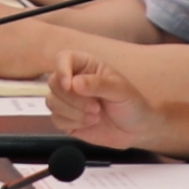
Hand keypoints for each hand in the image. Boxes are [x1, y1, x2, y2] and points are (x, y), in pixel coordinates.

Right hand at [42, 52, 158, 150]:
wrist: (137, 130)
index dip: (62, 69)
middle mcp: (74, 80)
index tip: (69, 85)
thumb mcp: (121, 91)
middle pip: (53, 82)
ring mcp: (68, 101)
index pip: (63, 58)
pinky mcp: (66, 119)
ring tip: (96, 116)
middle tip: (96, 107)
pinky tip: (89, 123)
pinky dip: (73, 123)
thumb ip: (98, 84)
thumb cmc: (132, 104)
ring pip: (52, 102)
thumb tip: (74, 83)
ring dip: (73, 112)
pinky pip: (56, 119)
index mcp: (87, 66)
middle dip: (73, 99)